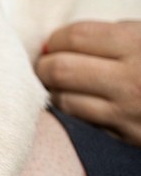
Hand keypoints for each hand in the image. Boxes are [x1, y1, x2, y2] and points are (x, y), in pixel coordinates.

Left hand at [35, 21, 140, 146]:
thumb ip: (115, 36)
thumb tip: (61, 43)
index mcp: (140, 45)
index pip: (75, 37)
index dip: (56, 38)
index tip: (55, 42)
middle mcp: (133, 80)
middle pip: (60, 69)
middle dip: (44, 65)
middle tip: (45, 63)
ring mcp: (130, 113)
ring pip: (64, 101)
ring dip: (53, 91)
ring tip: (56, 84)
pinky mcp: (130, 139)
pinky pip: (84, 125)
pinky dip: (72, 114)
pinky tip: (75, 104)